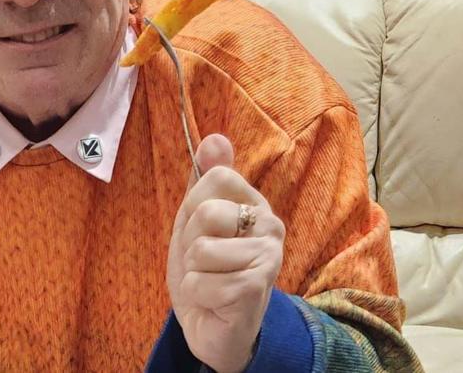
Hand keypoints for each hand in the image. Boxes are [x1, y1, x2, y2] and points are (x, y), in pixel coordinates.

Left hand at [166, 134, 285, 372]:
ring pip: (201, 250)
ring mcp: (268, 256)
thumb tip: (215, 137)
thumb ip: (203, 180)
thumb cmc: (207, 271)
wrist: (216, 326)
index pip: (215, 176)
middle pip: (206, 212)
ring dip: (194, 272)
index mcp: (255, 203)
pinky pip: (202, 282)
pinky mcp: (256, 287)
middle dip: (191, 243)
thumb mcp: (196, 221)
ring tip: (211, 280)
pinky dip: (198, 295)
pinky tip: (216, 301)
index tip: (203, 230)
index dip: (194, 206)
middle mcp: (271, 225)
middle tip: (206, 262)